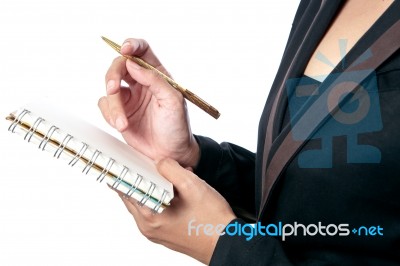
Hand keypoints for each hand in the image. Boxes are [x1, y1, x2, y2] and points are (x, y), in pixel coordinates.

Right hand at [98, 38, 199, 167]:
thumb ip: (154, 80)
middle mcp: (141, 82)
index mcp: (157, 75)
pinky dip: (109, 115)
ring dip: (114, 106)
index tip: (124, 49)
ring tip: (123, 123)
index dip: (132, 45)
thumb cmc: (177, 127)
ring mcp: (129, 97)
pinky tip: (122, 125)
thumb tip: (133, 64)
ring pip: (109, 87)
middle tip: (113, 89)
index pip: (142, 51)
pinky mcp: (119, 111)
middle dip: (113, 76)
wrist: (170, 153)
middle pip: (120, 65)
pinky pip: (105, 105)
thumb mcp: (173, 101)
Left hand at [114, 158, 235, 264]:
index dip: (126, 173)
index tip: (124, 161)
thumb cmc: (212, 220)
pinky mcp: (165, 234)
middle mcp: (149, 228)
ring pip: (145, 203)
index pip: (127, 190)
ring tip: (166, 176)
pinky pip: (155, 212)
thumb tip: (160, 162)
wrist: (227, 242)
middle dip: (141, 179)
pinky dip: (160, 199)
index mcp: (151, 216)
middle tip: (146, 165)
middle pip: (134, 197)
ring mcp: (156, 233)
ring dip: (152, 188)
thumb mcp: (192, 186)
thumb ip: (171, 169)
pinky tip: (174, 191)